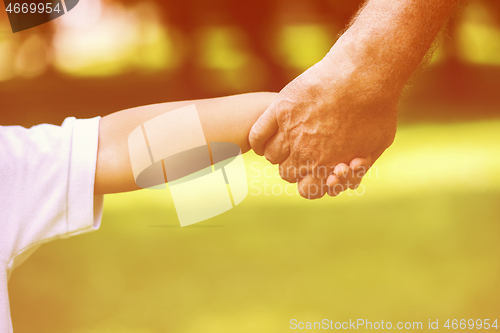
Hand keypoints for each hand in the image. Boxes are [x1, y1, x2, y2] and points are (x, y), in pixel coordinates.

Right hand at [249, 52, 397, 198]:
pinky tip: (266, 136)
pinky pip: (257, 135)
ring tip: (288, 137)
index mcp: (327, 167)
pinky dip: (259, 140)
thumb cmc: (377, 108)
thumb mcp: (377, 145)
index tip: (316, 168)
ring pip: (272, 155)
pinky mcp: (280, 110)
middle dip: (296, 165)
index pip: (306, 190)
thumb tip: (342, 172)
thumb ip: (358, 166)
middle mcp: (305, 154)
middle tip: (304, 150)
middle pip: (286, 173)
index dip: (311, 180)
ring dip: (279, 151)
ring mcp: (290, 132)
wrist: (365, 74)